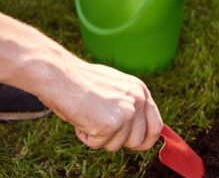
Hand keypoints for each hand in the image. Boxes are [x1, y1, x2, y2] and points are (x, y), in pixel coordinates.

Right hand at [39, 60, 162, 151]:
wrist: (60, 75)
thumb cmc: (80, 82)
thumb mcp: (114, 89)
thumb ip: (128, 105)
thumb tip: (134, 129)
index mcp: (141, 91)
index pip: (156, 125)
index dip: (146, 140)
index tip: (136, 146)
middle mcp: (139, 100)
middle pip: (139, 141)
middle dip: (120, 142)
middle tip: (101, 130)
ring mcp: (127, 112)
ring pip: (116, 145)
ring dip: (99, 137)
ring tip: (87, 116)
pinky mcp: (112, 123)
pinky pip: (98, 144)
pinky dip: (85, 136)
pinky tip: (80, 117)